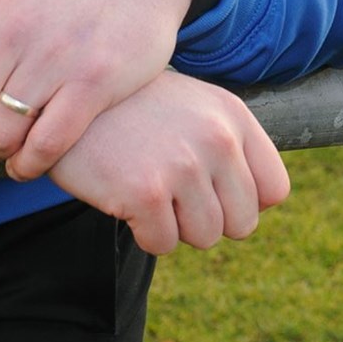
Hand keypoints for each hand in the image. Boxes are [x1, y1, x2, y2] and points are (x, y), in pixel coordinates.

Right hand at [46, 70, 289, 254]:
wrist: (67, 97)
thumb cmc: (132, 109)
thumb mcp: (192, 107)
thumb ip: (230, 145)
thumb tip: (263, 202)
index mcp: (232, 116)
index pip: (274, 189)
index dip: (243, 200)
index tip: (210, 189)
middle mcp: (216, 138)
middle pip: (242, 223)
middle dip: (206, 217)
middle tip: (170, 188)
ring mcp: (183, 165)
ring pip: (204, 238)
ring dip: (174, 224)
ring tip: (146, 184)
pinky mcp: (147, 192)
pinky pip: (163, 244)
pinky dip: (142, 231)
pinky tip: (124, 193)